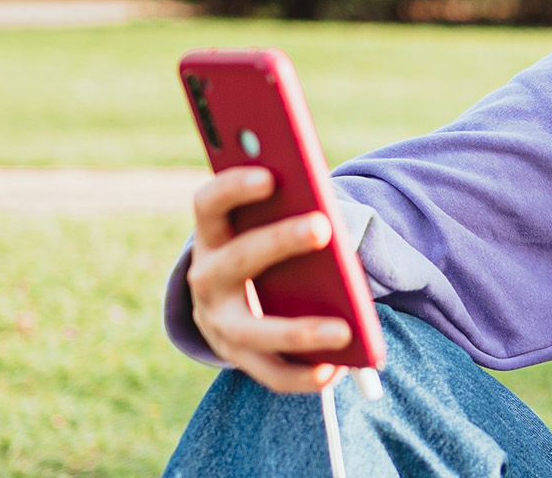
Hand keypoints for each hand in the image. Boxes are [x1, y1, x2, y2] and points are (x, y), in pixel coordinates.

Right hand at [186, 166, 352, 392]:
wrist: (226, 303)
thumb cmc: (261, 248)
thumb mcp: (263, 226)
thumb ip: (287, 212)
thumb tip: (330, 218)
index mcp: (212, 235)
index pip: (208, 204)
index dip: (233, 187)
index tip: (269, 175)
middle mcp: (206, 278)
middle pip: (238, 259)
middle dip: (279, 242)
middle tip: (323, 227)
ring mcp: (218, 323)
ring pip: (253, 330)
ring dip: (298, 331)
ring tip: (344, 330)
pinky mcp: (237, 358)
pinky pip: (270, 373)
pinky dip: (303, 375)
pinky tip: (336, 369)